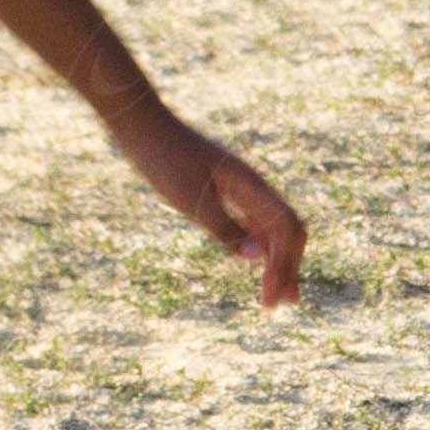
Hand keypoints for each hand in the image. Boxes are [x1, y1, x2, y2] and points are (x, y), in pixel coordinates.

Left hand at [121, 116, 306, 307]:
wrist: (141, 126)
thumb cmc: (164, 159)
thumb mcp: (191, 199)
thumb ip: (225, 228)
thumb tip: (257, 258)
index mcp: (251, 185)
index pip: (286, 228)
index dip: (285, 265)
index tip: (273, 298)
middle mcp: (252, 185)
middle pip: (286, 229)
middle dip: (288, 266)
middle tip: (283, 304)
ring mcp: (240, 186)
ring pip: (271, 226)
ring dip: (276, 258)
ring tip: (275, 290)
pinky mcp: (224, 188)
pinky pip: (253, 219)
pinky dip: (259, 243)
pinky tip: (254, 259)